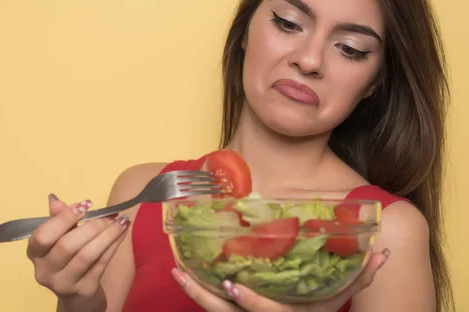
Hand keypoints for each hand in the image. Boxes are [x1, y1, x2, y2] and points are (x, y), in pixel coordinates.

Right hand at [26, 194, 129, 303]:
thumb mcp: (59, 238)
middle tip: (110, 215)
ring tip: (122, 221)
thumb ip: (57, 220)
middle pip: (67, 246)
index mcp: (35, 254)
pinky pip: (101, 263)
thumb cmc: (67, 258)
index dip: (64, 218)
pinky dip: (114, 245)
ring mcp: (64, 283)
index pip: (43, 236)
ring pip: (87, 255)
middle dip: (91, 226)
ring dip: (107, 234)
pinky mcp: (85, 289)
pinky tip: (122, 232)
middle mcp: (45, 271)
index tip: (86, 204)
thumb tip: (54, 199)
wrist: (77, 295)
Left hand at [171, 249, 389, 311]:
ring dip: (194, 293)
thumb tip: (382, 251)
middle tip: (184, 276)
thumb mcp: (340, 296)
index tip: (232, 286)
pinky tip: (183, 273)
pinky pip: (213, 308)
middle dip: (204, 299)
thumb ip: (360, 276)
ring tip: (176, 272)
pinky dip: (198, 292)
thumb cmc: (319, 310)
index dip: (251, 303)